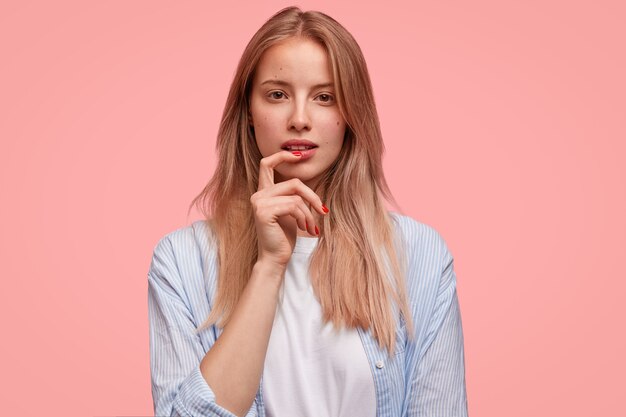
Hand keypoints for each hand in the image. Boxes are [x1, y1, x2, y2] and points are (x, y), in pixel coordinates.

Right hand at [250, 150, 328, 267]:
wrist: (275, 259)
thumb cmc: (284, 237)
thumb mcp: (291, 212)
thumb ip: (294, 197)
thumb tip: (311, 190)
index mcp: (263, 193)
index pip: (266, 164)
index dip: (283, 156)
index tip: (300, 155)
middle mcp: (258, 195)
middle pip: (293, 182)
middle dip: (312, 196)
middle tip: (322, 211)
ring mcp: (259, 203)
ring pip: (296, 196)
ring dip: (309, 213)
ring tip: (311, 227)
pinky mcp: (264, 212)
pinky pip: (294, 206)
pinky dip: (304, 217)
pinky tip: (305, 229)